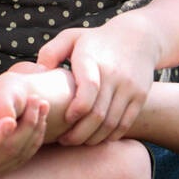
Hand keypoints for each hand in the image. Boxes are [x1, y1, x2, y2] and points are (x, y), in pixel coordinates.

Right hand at [0, 79, 49, 178]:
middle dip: (26, 126)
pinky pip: (18, 158)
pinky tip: (38, 118)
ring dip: (34, 130)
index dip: (0, 134)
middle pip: (7, 153)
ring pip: (18, 156)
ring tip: (41, 104)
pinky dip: (31, 138)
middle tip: (37, 100)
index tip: (13, 116)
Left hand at [35, 16, 157, 145]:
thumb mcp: (72, 37)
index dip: (76, 110)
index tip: (65, 120)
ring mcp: (129, 86)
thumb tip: (38, 73)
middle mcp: (113, 73)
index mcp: (92, 59)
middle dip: (79, 133)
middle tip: (65, 140)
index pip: (88, 89)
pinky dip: (111, 135)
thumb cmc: (95, 40)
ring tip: (79, 141)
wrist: (138, 37)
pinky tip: (97, 137)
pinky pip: (125, 123)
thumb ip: (51, 52)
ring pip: (111, 123)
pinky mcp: (140, 96)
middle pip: (98, 114)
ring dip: (93, 138)